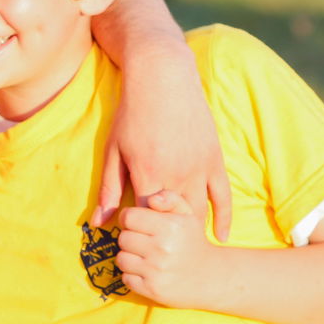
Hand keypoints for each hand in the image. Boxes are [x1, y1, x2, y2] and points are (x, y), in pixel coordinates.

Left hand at [92, 47, 230, 239]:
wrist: (163, 79)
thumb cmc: (132, 114)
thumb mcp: (113, 151)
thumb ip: (108, 189)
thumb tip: (99, 223)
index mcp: (147, 175)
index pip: (144, 220)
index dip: (138, 231)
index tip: (132, 237)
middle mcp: (176, 176)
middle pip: (173, 222)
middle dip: (164, 236)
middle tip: (157, 245)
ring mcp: (199, 169)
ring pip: (198, 213)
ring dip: (189, 230)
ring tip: (181, 243)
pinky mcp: (214, 160)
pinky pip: (224, 196)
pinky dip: (223, 218)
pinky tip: (220, 236)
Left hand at [116, 191, 217, 308]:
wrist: (210, 277)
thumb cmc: (193, 240)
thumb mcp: (188, 214)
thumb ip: (170, 199)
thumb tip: (152, 199)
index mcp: (170, 226)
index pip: (128, 217)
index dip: (129, 218)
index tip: (137, 223)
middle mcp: (163, 248)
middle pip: (123, 238)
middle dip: (130, 238)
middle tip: (143, 241)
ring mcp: (156, 271)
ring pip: (121, 258)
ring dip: (129, 257)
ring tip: (144, 256)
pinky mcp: (152, 289)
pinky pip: (126, 278)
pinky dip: (133, 275)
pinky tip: (147, 271)